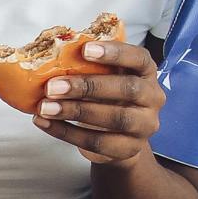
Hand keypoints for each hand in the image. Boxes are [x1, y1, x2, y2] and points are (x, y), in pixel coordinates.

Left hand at [34, 37, 164, 169]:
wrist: (120, 137)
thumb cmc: (108, 97)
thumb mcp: (105, 78)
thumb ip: (89, 67)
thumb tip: (48, 59)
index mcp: (146, 72)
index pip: (139, 58)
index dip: (115, 53)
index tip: (85, 50)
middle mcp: (152, 98)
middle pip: (127, 89)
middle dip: (88, 86)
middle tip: (52, 86)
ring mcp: (144, 125)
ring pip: (114, 118)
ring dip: (75, 111)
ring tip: (45, 107)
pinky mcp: (129, 148)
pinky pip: (97, 142)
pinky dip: (66, 132)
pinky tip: (45, 123)